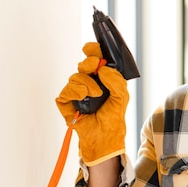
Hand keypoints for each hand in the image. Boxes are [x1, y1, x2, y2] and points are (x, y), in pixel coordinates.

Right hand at [55, 42, 127, 165]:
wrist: (104, 138)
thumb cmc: (113, 118)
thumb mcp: (122, 98)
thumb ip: (117, 81)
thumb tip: (104, 69)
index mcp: (103, 79)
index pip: (95, 59)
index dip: (93, 51)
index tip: (92, 48)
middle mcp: (89, 84)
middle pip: (83, 64)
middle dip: (89, 63)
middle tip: (95, 68)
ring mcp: (76, 93)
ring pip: (75, 77)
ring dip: (86, 83)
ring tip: (95, 94)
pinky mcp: (66, 103)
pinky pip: (65, 91)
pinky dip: (74, 92)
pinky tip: (82, 97)